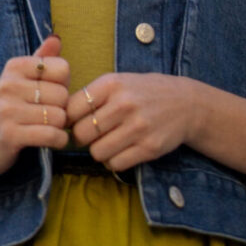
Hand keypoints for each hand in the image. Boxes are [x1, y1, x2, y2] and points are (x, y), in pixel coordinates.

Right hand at [0, 36, 70, 177]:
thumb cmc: (8, 109)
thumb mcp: (20, 80)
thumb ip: (40, 59)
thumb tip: (56, 38)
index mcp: (14, 66)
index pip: (62, 68)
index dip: (64, 84)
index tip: (51, 94)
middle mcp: (9, 84)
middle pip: (62, 94)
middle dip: (62, 108)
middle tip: (49, 114)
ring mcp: (8, 110)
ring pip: (58, 116)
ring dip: (60, 127)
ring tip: (47, 127)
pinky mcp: (11, 135)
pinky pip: (51, 135)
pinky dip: (59, 140)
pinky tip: (53, 140)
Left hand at [66, 73, 198, 172]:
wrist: (185, 103)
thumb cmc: (143, 92)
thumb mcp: (119, 81)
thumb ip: (92, 95)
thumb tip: (60, 116)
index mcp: (112, 83)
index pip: (72, 108)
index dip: (68, 119)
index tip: (74, 121)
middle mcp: (124, 104)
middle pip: (82, 133)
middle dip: (81, 138)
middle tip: (90, 135)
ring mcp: (138, 127)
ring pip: (97, 152)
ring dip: (98, 151)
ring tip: (107, 141)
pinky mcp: (149, 148)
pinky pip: (115, 164)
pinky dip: (113, 161)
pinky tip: (120, 150)